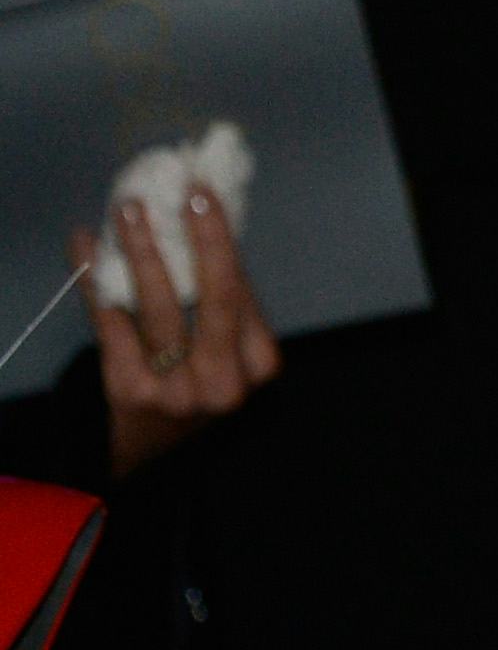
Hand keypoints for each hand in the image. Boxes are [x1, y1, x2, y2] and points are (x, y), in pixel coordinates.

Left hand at [92, 187, 276, 476]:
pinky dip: (97, 281)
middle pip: (215, 300)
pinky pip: (112, 326)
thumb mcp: (228, 354)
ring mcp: (176, 392)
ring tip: (128, 212)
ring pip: (160, 309)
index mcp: (259, 366)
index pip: (242, 295)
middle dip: (203, 241)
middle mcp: (224, 382)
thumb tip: (203, 224)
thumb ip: (222, 304)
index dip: (221, 243)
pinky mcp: (129, 393)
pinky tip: (86, 247)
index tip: (203, 196)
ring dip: (142, 252)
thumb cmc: (196, 386)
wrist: (153, 454)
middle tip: (186, 196)